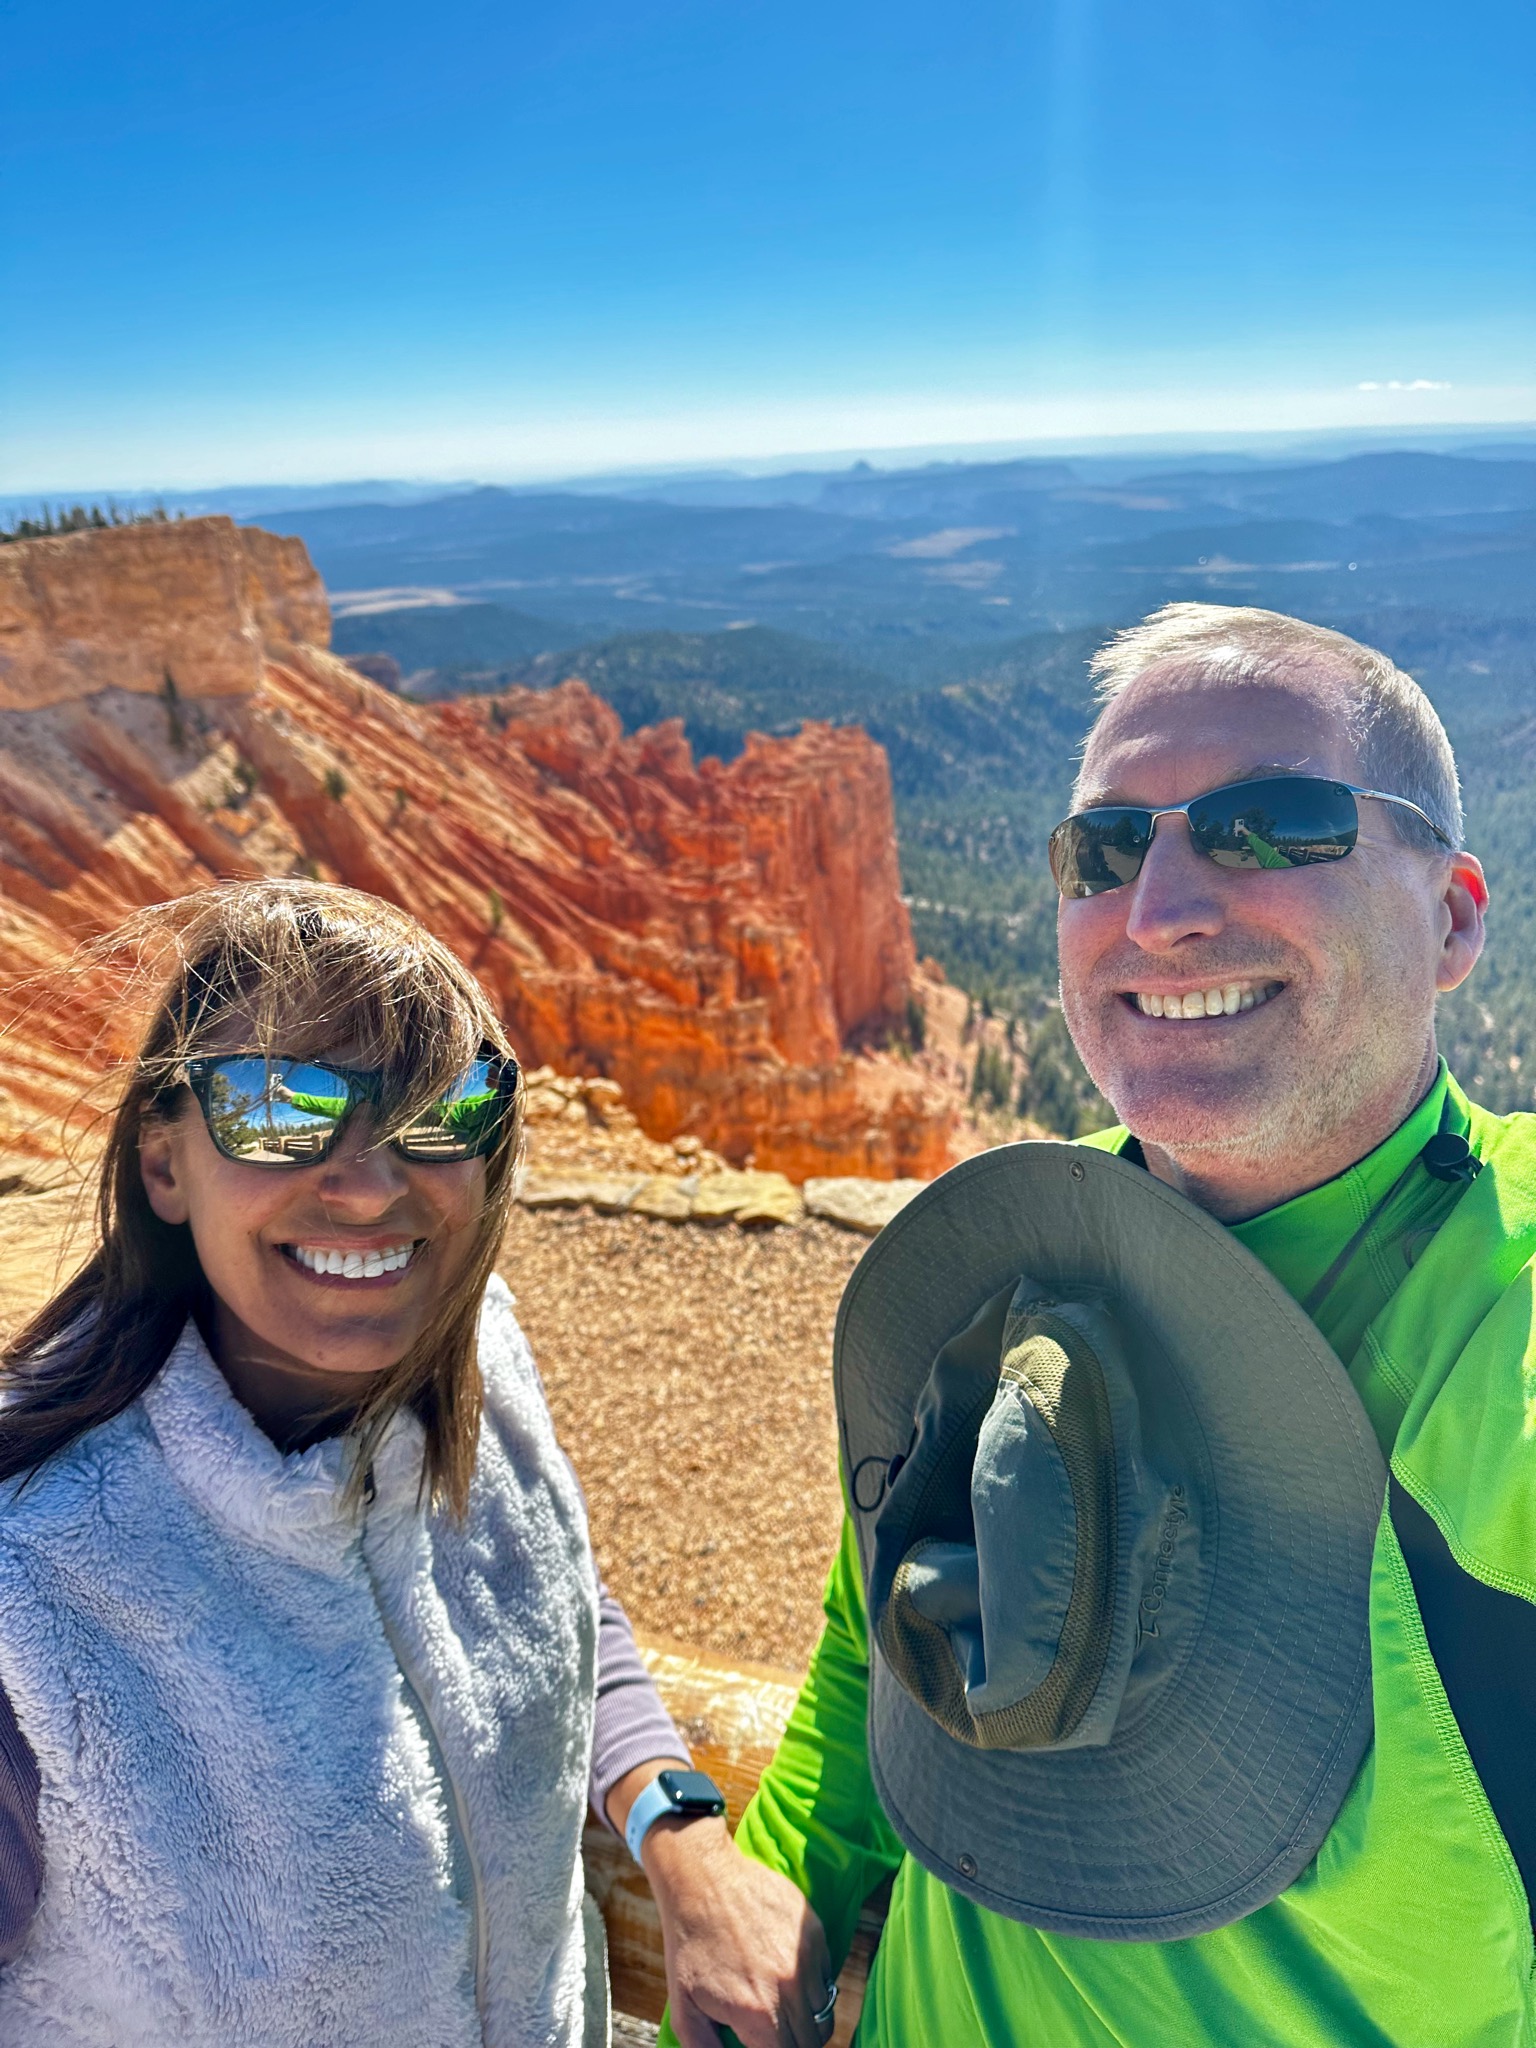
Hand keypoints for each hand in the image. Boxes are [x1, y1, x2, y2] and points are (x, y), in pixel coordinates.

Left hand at [643, 1814, 834, 2047]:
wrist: (703, 1878)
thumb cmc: (690, 1943)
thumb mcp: (684, 2009)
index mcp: (759, 2014)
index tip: (766, 2044)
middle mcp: (790, 1989)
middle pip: (811, 2041)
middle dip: (794, 2043)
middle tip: (774, 2033)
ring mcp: (806, 1958)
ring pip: (823, 2011)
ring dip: (807, 2017)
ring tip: (782, 2006)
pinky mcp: (814, 1931)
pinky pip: (826, 1974)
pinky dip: (813, 1983)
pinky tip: (786, 1973)